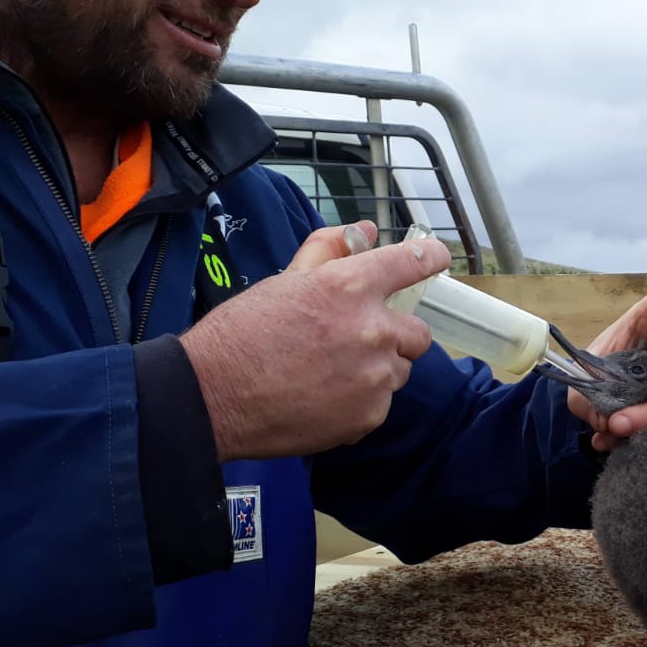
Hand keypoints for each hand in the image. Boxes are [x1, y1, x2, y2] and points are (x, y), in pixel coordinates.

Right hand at [181, 221, 451, 461]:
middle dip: (394, 335)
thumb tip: (365, 231)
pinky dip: (360, 401)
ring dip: (377, 369)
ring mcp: (374, 376)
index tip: (435, 258)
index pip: (414, 261)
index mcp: (351, 286)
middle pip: (418, 332)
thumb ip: (328, 250)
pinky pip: (380, 403)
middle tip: (358, 340)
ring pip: (399, 370)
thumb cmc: (242, 333)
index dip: (430, 258)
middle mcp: (373, 329)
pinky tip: (323, 398)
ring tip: (331, 372)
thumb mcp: (284, 280)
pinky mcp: (368, 415)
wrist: (211, 396)